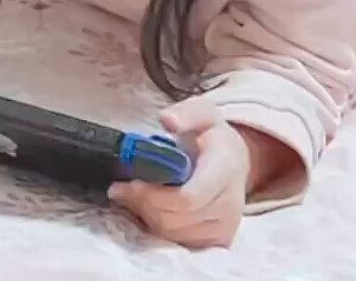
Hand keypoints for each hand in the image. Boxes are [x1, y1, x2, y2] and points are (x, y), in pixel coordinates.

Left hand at [108, 97, 248, 248]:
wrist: (236, 162)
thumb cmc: (213, 136)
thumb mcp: (203, 112)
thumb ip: (187, 113)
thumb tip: (168, 120)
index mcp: (226, 169)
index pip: (188, 198)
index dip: (153, 195)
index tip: (130, 182)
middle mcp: (230, 204)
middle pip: (175, 218)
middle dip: (143, 204)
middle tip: (120, 188)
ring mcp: (225, 228)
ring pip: (173, 233)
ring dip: (147, 215)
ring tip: (133, 195)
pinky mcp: (218, 243)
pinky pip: (179, 243)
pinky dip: (158, 227)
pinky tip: (150, 208)